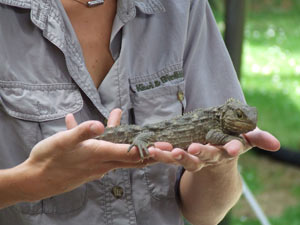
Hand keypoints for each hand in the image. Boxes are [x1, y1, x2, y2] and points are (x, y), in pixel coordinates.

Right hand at [18, 109, 156, 200]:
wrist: (34, 181)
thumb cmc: (48, 160)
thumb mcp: (62, 142)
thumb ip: (82, 132)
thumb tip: (101, 124)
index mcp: (99, 154)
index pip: (132, 152)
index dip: (150, 149)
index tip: (167, 147)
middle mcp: (102, 163)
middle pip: (131, 157)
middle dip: (147, 149)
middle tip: (163, 144)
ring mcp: (96, 166)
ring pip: (116, 151)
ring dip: (122, 136)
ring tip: (117, 115)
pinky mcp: (89, 167)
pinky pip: (101, 152)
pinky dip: (102, 141)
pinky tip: (87, 126)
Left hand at [149, 127, 279, 171]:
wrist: (213, 157)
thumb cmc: (229, 143)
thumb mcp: (245, 138)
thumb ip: (257, 138)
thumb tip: (276, 144)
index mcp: (224, 150)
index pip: (230, 149)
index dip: (232, 148)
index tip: (232, 149)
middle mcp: (208, 157)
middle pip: (204, 156)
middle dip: (198, 153)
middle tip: (192, 149)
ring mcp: (192, 158)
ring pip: (182, 159)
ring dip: (170, 155)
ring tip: (159, 149)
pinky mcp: (179, 156)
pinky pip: (168, 156)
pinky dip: (160, 152)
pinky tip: (150, 148)